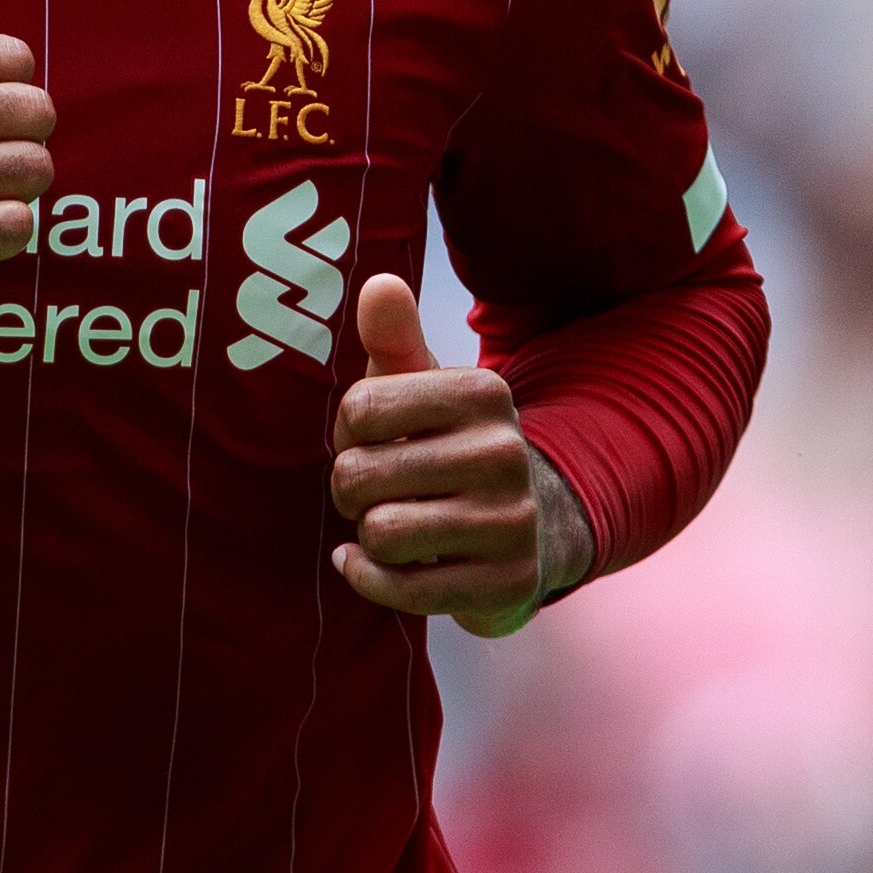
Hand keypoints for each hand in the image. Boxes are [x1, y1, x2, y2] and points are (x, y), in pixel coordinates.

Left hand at [328, 273, 591, 636]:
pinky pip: (402, 589)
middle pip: (361, 474)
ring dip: (367, 535)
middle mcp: (506, 453)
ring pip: (381, 533)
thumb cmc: (446, 447)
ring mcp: (512, 523)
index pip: (359, 408)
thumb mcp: (423, 389)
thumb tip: (379, 283)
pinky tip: (372, 563)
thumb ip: (393, 338)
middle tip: (375, 490)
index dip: (346, 431)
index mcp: (483, 393)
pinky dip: (370, 578)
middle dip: (350, 488)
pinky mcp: (508, 584)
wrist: (526, 529)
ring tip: (392, 523)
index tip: (371, 439)